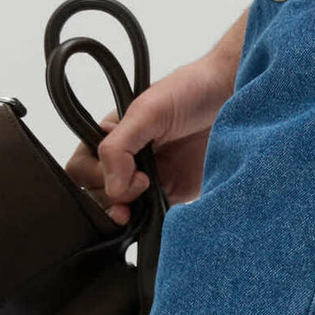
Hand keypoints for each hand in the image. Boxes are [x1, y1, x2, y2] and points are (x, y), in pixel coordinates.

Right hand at [65, 33, 241, 221]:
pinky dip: (151, 222)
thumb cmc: (189, 91)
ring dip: (130, 214)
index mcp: (110, 137)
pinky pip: (151, 219)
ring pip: (122, 211)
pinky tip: (160, 214)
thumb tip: (113, 189)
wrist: (232, 99)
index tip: (128, 173)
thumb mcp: (147, 111)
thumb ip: (119, 147)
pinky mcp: (171, 197)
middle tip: (143, 186)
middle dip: (113, 198)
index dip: (97, 178)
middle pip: (98, 195)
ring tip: (150, 200)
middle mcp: (125, 160)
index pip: (81, 169)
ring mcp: (147, 181)